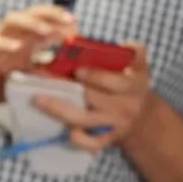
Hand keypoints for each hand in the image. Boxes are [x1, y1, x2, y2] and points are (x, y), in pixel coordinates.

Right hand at [0, 5, 78, 107]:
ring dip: (31, 23)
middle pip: (31, 13)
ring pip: (12, 21)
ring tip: (47, 31)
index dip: (62, 21)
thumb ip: (40, 76)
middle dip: (52, 14)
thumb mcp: (21, 81)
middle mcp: (10, 39)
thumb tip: (66, 76)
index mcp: (22, 44)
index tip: (79, 29)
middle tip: (70, 21)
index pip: (44, 22)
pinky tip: (17, 48)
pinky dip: (4, 43)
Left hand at [32, 42, 157, 151]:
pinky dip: (77, 138)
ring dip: (59, 109)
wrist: (144, 119)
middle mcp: (128, 104)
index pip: (117, 79)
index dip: (96, 75)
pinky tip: (64, 128)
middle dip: (67, 86)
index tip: (77, 70)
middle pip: (93, 96)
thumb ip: (128, 51)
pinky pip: (91, 143)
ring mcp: (116, 124)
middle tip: (41, 76)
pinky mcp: (108, 140)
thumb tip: (99, 37)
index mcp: (135, 82)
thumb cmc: (131, 84)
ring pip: (84, 118)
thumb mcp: (137, 65)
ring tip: (38, 99)